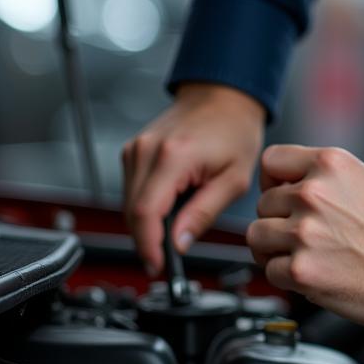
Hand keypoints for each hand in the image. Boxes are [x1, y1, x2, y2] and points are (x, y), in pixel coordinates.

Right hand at [122, 82, 264, 273]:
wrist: (225, 96)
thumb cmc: (235, 130)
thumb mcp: (233, 179)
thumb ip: (204, 213)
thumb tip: (179, 244)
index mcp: (173, 157)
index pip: (145, 213)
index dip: (148, 246)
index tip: (157, 266)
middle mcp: (146, 150)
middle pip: (132, 213)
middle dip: (148, 240)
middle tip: (170, 255)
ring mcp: (136, 148)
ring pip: (129, 204)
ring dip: (147, 223)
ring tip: (179, 220)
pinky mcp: (134, 150)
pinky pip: (132, 190)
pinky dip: (147, 205)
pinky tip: (171, 202)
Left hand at [248, 145, 363, 337]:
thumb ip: (334, 178)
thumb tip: (305, 181)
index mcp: (332, 165)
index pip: (272, 160)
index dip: (274, 180)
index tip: (280, 192)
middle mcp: (314, 193)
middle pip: (263, 202)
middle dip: (278, 219)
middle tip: (302, 233)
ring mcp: (305, 232)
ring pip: (257, 236)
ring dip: (274, 249)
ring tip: (299, 254)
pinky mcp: (302, 270)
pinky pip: (271, 271)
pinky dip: (286, 277)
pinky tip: (311, 274)